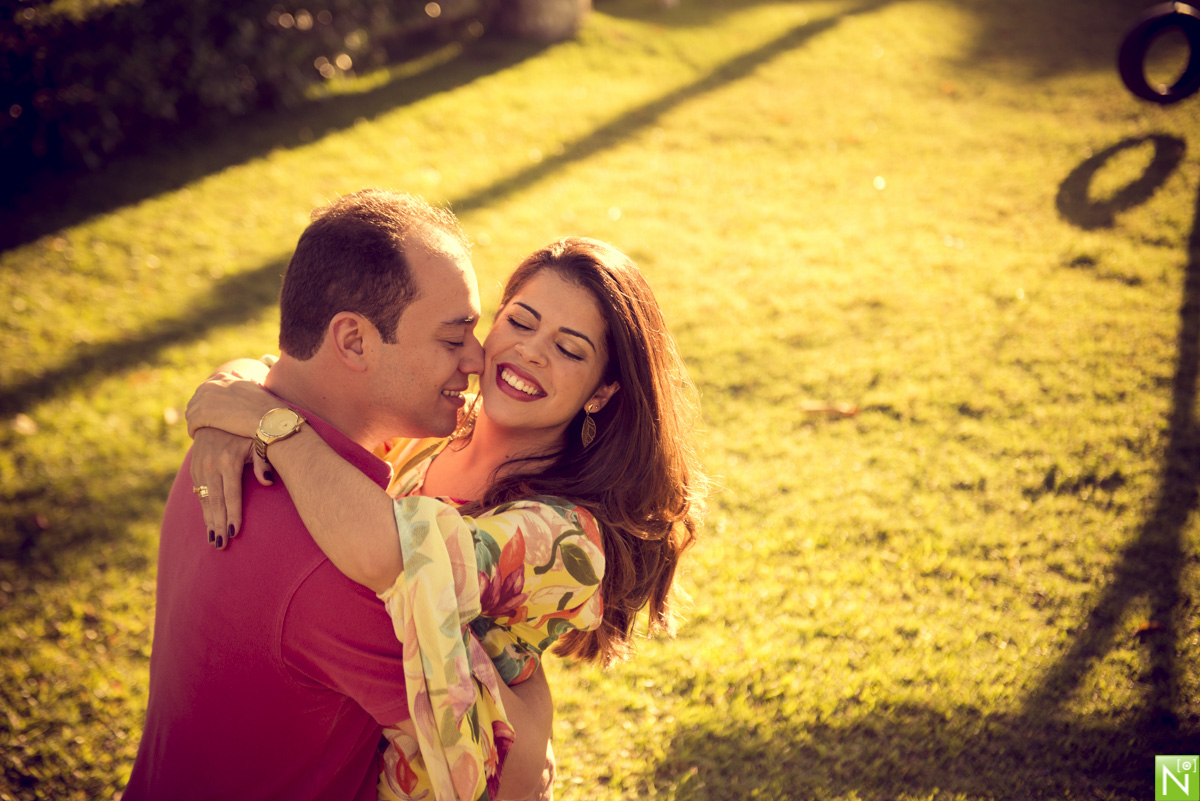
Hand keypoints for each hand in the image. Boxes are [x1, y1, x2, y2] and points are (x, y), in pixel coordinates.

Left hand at [185, 372, 277, 438]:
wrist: (269, 419)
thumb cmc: (266, 406)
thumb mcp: (254, 386)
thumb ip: (241, 379)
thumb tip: (234, 372)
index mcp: (223, 378)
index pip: (205, 390)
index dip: (207, 403)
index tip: (212, 414)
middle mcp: (212, 385)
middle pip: (195, 401)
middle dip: (198, 413)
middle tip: (203, 426)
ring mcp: (206, 399)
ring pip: (191, 412)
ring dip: (194, 423)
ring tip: (200, 432)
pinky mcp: (203, 414)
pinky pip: (191, 424)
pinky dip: (193, 431)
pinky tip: (198, 436)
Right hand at [190, 427, 273, 549]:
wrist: (216, 415)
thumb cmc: (245, 430)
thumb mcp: (257, 441)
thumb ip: (263, 462)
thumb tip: (267, 482)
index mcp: (229, 461)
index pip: (231, 495)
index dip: (232, 514)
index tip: (234, 533)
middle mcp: (211, 466)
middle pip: (215, 502)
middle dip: (218, 525)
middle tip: (221, 545)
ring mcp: (200, 467)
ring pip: (204, 500)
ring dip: (209, 521)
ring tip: (213, 541)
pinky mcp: (194, 468)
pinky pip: (198, 493)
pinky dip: (203, 509)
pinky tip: (208, 523)